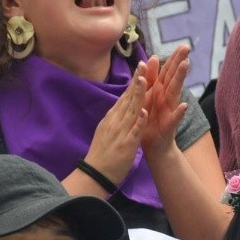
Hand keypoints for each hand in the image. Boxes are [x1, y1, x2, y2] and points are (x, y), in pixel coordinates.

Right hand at [84, 71, 147, 187]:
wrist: (95, 175)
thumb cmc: (102, 154)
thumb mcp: (106, 131)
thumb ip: (114, 119)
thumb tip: (119, 107)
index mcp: (112, 118)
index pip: (124, 97)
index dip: (133, 82)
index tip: (141, 67)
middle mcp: (115, 122)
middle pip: (128, 99)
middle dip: (136, 82)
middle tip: (145, 64)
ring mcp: (120, 132)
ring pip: (131, 111)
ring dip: (138, 95)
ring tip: (145, 80)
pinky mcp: (125, 145)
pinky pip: (133, 132)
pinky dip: (139, 122)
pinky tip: (145, 112)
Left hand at [138, 44, 190, 158]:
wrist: (152, 145)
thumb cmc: (150, 119)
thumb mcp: (148, 96)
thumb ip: (151, 78)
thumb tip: (153, 57)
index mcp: (160, 91)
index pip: (168, 71)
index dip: (174, 58)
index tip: (183, 45)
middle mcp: (167, 98)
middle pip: (174, 78)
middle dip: (179, 62)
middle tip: (187, 48)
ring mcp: (169, 111)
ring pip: (175, 92)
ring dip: (180, 79)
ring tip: (186, 65)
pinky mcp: (169, 126)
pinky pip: (174, 118)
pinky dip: (178, 113)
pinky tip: (184, 106)